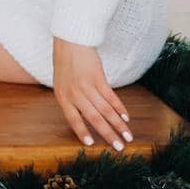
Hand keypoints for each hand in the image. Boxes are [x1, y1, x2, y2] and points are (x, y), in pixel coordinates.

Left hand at [52, 36, 132, 151]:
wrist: (70, 40)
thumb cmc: (65, 62)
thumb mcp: (61, 82)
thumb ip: (71, 99)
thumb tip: (85, 116)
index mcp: (62, 96)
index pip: (73, 119)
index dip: (82, 132)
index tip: (91, 144)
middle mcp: (74, 93)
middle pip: (94, 118)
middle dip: (108, 134)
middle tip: (119, 148)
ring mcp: (87, 86)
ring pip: (106, 110)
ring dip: (119, 125)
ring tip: (128, 137)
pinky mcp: (99, 78)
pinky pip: (111, 97)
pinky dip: (120, 108)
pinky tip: (126, 118)